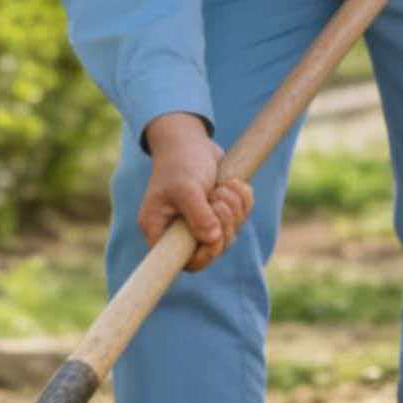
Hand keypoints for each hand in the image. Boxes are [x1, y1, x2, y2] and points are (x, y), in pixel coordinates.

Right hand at [140, 111, 253, 274]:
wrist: (189, 140)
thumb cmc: (180, 163)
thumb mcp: (186, 187)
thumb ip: (198, 215)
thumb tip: (213, 239)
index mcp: (160, 229)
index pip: (181, 262)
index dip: (202, 257)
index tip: (213, 239)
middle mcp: (178, 230)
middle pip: (211, 249)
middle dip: (223, 223)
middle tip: (218, 199)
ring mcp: (200, 223)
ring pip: (229, 234)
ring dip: (234, 208)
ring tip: (223, 186)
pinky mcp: (217, 213)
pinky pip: (240, 219)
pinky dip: (243, 201)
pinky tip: (232, 183)